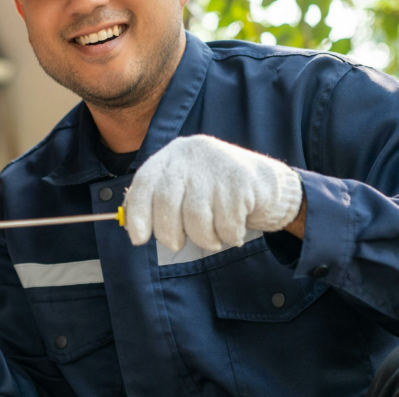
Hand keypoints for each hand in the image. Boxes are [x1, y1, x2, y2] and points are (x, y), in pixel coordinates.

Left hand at [123, 135, 302, 251]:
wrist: (266, 183)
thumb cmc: (217, 193)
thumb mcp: (185, 189)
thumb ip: (158, 203)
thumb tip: (132, 228)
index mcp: (172, 156)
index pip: (145, 182)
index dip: (138, 213)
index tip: (138, 238)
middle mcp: (192, 155)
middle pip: (167, 202)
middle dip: (169, 233)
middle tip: (177, 244)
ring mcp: (217, 166)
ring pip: (196, 218)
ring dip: (203, 239)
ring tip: (212, 236)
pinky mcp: (241, 181)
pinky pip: (225, 224)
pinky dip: (228, 235)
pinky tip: (234, 228)